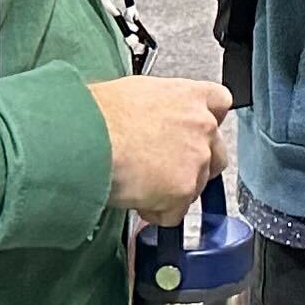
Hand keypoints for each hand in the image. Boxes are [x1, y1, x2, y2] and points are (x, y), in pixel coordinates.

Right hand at [91, 76, 231, 224]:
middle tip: (163, 169)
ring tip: (139, 183)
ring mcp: (196, 159)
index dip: (207, 122)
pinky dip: (157, 212)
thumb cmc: (96, 114)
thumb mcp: (134, 93)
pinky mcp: (183, 190)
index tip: (194, 133)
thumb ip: (160, 107)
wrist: (84, 138)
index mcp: (189, 95)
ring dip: (174, 190)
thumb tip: (152, 120)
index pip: (220, 104)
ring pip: (197, 186)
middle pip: (216, 153)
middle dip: (194, 165)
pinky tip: (135, 198)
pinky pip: (175, 211)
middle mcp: (201, 126)